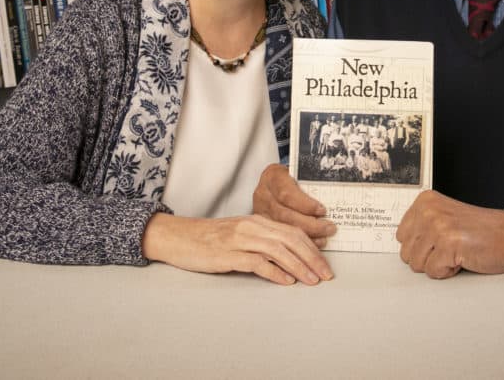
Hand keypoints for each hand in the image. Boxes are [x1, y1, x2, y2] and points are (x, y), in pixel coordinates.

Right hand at [141, 212, 333, 285]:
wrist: (177, 237)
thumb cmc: (209, 239)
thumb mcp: (240, 235)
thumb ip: (262, 242)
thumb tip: (289, 260)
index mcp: (258, 221)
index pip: (293, 232)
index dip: (312, 247)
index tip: (325, 264)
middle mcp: (252, 227)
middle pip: (291, 239)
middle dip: (313, 258)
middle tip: (326, 275)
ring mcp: (240, 239)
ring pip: (279, 250)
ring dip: (299, 266)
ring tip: (312, 280)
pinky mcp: (228, 254)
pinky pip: (257, 262)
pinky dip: (275, 272)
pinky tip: (286, 281)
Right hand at [252, 164, 336, 245]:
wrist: (276, 183)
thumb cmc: (292, 178)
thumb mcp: (300, 173)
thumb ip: (313, 183)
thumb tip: (335, 195)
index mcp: (273, 177)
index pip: (286, 193)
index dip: (305, 204)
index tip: (322, 210)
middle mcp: (263, 195)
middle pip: (285, 214)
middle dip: (310, 224)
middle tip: (329, 227)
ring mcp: (260, 212)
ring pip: (282, 229)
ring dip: (307, 236)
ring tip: (324, 237)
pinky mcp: (263, 226)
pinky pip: (280, 238)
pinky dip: (299, 244)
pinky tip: (312, 244)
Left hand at [395, 190, 503, 278]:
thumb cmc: (481, 231)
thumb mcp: (444, 218)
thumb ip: (421, 228)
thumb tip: (402, 248)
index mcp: (425, 201)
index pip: (400, 237)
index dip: (422, 246)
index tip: (441, 240)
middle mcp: (428, 210)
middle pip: (406, 253)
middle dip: (428, 257)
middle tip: (451, 247)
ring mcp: (438, 226)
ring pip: (417, 264)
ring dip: (438, 265)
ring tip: (457, 251)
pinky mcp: (448, 244)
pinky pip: (433, 272)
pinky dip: (449, 272)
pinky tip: (463, 258)